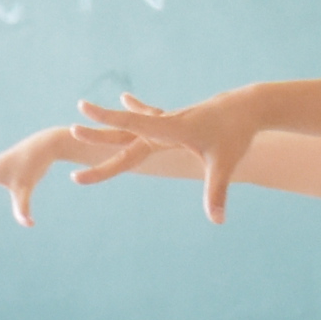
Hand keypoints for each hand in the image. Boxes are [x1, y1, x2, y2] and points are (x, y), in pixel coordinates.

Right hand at [78, 89, 256, 219]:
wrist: (249, 105)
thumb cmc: (236, 133)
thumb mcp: (225, 164)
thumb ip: (216, 192)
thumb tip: (217, 220)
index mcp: (168, 128)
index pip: (128, 126)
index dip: (103, 124)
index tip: (78, 120)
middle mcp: (164, 122)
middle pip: (124, 127)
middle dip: (98, 130)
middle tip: (72, 127)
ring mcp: (170, 119)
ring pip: (134, 119)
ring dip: (112, 117)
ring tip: (87, 109)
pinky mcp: (178, 119)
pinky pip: (150, 115)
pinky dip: (136, 108)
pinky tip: (127, 99)